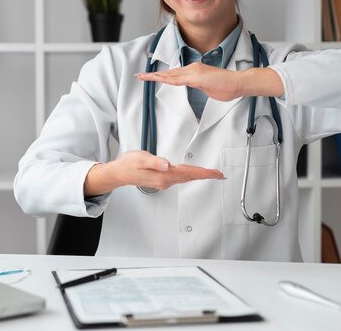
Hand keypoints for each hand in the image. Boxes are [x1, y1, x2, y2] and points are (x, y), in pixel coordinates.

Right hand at [84, 150, 223, 196]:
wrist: (119, 173)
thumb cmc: (129, 164)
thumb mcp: (141, 159)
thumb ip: (155, 162)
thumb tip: (167, 165)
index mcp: (163, 175)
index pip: (188, 173)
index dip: (204, 173)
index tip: (216, 174)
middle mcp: (166, 181)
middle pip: (190, 177)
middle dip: (206, 175)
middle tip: (220, 174)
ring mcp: (164, 181)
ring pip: (186, 178)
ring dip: (199, 175)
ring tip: (211, 173)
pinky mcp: (162, 179)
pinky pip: (180, 177)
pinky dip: (190, 174)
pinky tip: (193, 172)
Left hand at [136, 63, 283, 99]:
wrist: (239, 83)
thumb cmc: (228, 87)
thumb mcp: (210, 89)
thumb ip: (202, 87)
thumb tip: (201, 88)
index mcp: (195, 71)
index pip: (175, 75)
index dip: (163, 75)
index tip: (152, 76)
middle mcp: (193, 68)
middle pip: (170, 73)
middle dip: (154, 75)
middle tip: (140, 75)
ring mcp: (194, 71)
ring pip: (170, 75)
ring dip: (156, 76)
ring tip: (143, 77)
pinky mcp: (196, 76)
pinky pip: (177, 79)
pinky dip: (165, 79)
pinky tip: (156, 79)